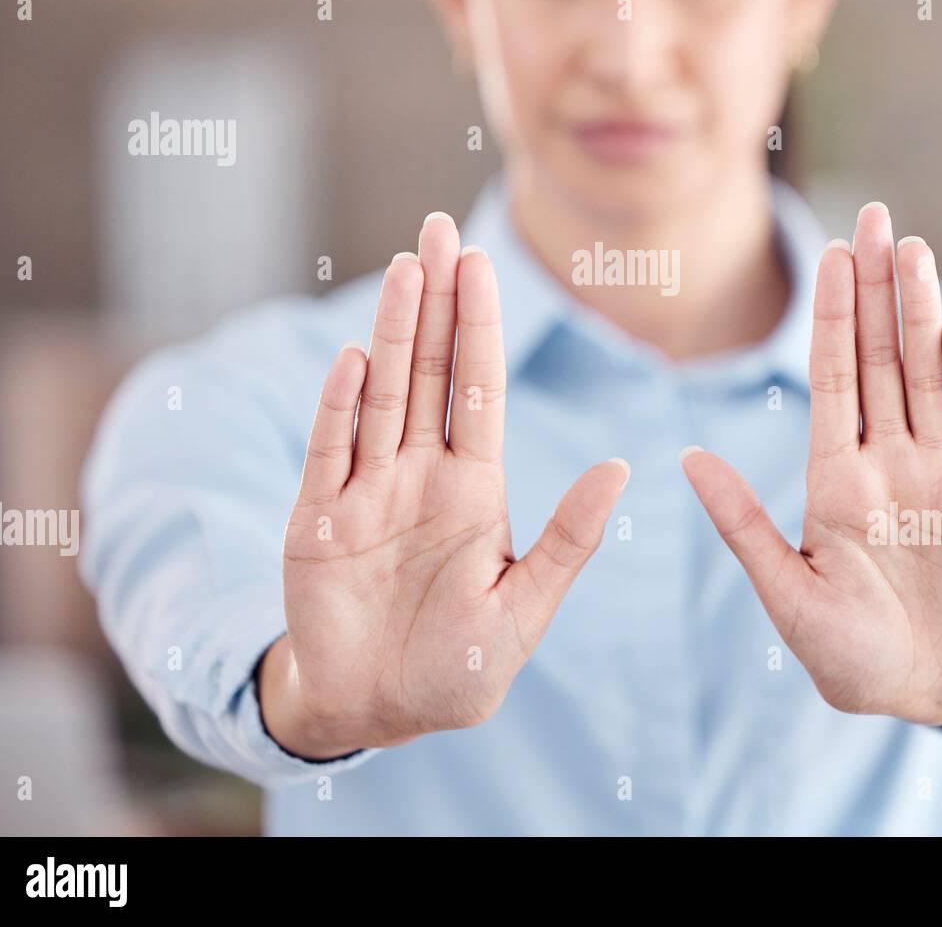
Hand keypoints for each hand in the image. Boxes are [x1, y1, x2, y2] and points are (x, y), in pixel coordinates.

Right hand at [261, 212, 629, 758]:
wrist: (378, 710)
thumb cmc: (459, 667)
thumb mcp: (524, 606)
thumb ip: (569, 538)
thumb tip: (622, 466)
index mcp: (474, 488)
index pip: (478, 388)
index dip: (480, 325)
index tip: (481, 264)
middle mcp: (420, 474)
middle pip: (431, 371)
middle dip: (436, 301)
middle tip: (437, 231)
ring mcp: (368, 491)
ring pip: (382, 395)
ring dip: (394, 333)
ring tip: (405, 269)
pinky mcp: (319, 519)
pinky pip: (331, 452)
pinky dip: (341, 407)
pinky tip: (357, 357)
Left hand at [681, 202, 941, 733]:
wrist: (932, 690)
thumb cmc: (852, 653)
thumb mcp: (786, 590)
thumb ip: (741, 523)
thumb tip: (684, 457)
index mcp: (835, 478)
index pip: (830, 376)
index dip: (828, 314)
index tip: (827, 254)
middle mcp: (887, 462)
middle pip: (878, 358)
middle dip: (875, 288)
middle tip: (874, 216)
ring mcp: (939, 475)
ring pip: (925, 377)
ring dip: (919, 314)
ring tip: (912, 250)